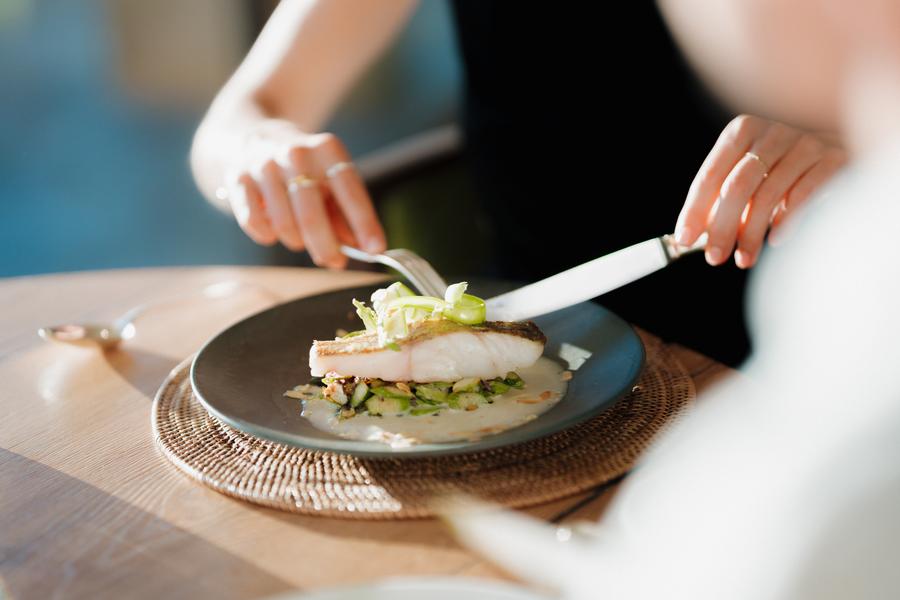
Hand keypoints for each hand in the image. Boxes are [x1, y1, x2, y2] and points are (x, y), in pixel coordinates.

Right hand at [221, 119, 385, 268]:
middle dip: (326, 247)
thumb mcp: (330, 181)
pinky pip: (253, 222)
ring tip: (301, 238)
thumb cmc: (304, 169)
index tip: (376, 249)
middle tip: (336, 262)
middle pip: (312, 214)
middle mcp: (294, 153)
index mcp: (326, 149)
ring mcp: (263, 165)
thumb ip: (345, 214)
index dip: (364, 222)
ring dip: (297, 241)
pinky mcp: (237, 178)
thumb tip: (365, 248)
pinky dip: (266, 235)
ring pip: (284, 224)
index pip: (349, 189)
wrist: (253, 137)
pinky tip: (273, 232)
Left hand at [674, 115, 846, 267]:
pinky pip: (805, 193)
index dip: (694, 209)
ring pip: (769, 193)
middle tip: (714, 258)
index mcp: (742, 131)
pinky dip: (787, 220)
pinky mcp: (835, 158)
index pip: (710, 175)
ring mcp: (806, 142)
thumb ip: (718, 203)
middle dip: (722, 226)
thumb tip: (689, 239)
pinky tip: (776, 240)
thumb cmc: (778, 171)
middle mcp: (773, 132)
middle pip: (738, 185)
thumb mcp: (745, 179)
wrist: (836, 151)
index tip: (684, 240)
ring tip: (743, 259)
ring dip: (752, 232)